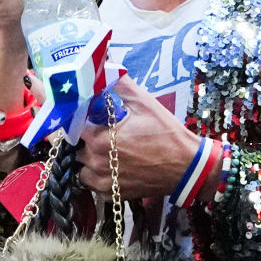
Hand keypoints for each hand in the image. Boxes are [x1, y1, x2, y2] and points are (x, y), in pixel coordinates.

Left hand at [73, 81, 200, 201]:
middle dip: (88, 140)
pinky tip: (114, 167)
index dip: (79, 120)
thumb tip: (107, 66)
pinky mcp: (112, 195)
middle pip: (78, 148)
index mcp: (99, 139)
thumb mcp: (145, 104)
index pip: (73, 127)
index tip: (91, 118)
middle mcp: (96, 162)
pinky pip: (94, 185)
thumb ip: (121, 84)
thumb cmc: (166, 135)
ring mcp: (103, 181)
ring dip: (90, 160)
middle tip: (106, 134)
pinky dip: (99, 177)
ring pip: (82, 168)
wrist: (186, 168)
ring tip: (109, 152)